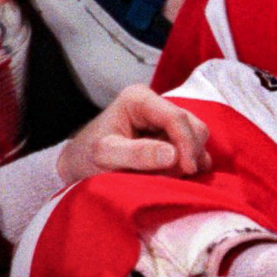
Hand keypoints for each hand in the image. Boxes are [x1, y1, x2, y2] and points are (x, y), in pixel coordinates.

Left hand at [58, 84, 213, 180]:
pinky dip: (187, 164)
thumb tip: (174, 155)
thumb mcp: (105, 156)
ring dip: (188, 161)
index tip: (188, 169)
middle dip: (188, 153)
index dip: (187, 143)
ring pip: (197, 137)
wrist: (79, 164)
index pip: (176, 117)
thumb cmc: (87, 158)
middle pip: (193, 125)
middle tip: (168, 177)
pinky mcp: (171, 134)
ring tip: (164, 177)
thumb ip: (137, 154)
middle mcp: (156, 103)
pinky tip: (170, 175)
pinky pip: (194, 148)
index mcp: (138, 98)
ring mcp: (165, 119)